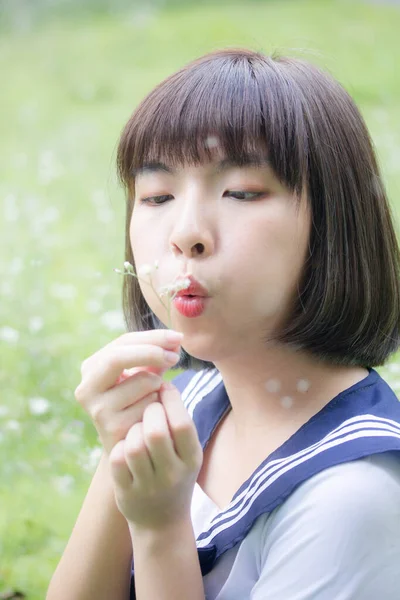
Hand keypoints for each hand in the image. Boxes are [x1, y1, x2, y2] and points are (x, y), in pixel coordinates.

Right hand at [74, 329, 182, 455]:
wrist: (131, 447)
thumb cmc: (138, 402)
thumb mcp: (143, 374)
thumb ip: (156, 355)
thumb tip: (176, 339)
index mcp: (91, 368)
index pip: (122, 342)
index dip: (152, 337)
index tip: (177, 338)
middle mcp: (86, 388)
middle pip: (117, 357)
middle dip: (152, 352)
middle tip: (176, 356)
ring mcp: (97, 410)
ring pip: (142, 381)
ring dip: (159, 385)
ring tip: (155, 397)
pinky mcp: (112, 428)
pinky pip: (149, 405)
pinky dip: (159, 405)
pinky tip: (152, 416)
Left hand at [108, 381, 202, 530]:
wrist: (161, 521)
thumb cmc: (175, 471)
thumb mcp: (188, 451)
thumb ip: (179, 420)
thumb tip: (162, 383)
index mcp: (191, 459)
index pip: (182, 424)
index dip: (171, 400)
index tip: (163, 389)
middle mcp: (172, 474)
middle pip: (156, 432)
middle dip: (149, 412)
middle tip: (149, 408)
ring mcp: (148, 485)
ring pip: (134, 445)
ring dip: (133, 429)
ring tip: (138, 427)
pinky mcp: (126, 492)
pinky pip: (117, 459)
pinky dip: (120, 446)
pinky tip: (126, 444)